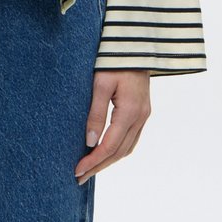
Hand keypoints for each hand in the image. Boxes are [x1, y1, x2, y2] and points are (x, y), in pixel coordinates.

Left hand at [74, 69, 151, 183]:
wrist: (135, 44)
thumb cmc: (113, 60)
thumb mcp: (100, 83)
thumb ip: (96, 113)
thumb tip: (90, 142)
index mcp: (129, 111)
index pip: (109, 145)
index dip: (93, 161)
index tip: (77, 171)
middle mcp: (140, 117)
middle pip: (119, 152)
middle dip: (99, 166)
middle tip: (79, 177)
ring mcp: (144, 115)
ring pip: (127, 148)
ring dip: (109, 160)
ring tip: (90, 169)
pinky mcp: (142, 111)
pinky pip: (131, 138)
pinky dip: (117, 150)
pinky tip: (106, 152)